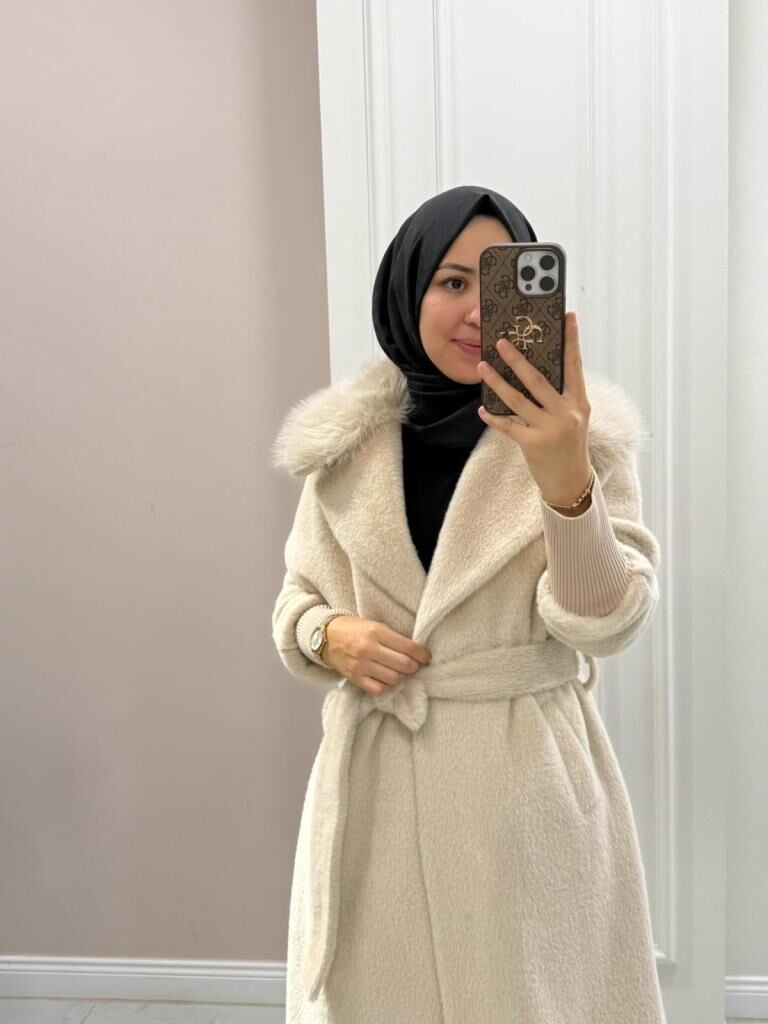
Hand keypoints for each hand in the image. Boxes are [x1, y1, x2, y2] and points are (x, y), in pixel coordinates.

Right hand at [324, 616, 431, 696]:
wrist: (327, 636)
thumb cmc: (355, 629)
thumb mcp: (375, 625)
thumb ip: (394, 638)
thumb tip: (416, 652)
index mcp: (376, 632)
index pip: (408, 647)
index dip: (422, 654)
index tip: (426, 657)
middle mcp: (368, 649)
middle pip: (403, 664)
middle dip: (414, 666)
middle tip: (414, 665)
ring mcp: (361, 665)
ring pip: (393, 678)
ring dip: (400, 676)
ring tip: (399, 671)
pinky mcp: (355, 678)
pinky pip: (379, 689)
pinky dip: (386, 685)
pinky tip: (385, 678)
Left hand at [477, 310, 592, 505]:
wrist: (571, 482)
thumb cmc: (570, 445)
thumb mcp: (574, 417)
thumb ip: (561, 396)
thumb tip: (536, 368)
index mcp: (579, 403)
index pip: (575, 366)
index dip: (571, 341)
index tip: (568, 318)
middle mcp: (567, 414)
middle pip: (538, 380)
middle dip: (518, 359)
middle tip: (502, 342)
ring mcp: (550, 429)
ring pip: (518, 400)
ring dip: (498, 382)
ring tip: (483, 367)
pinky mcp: (533, 444)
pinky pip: (508, 425)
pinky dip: (493, 416)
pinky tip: (482, 409)